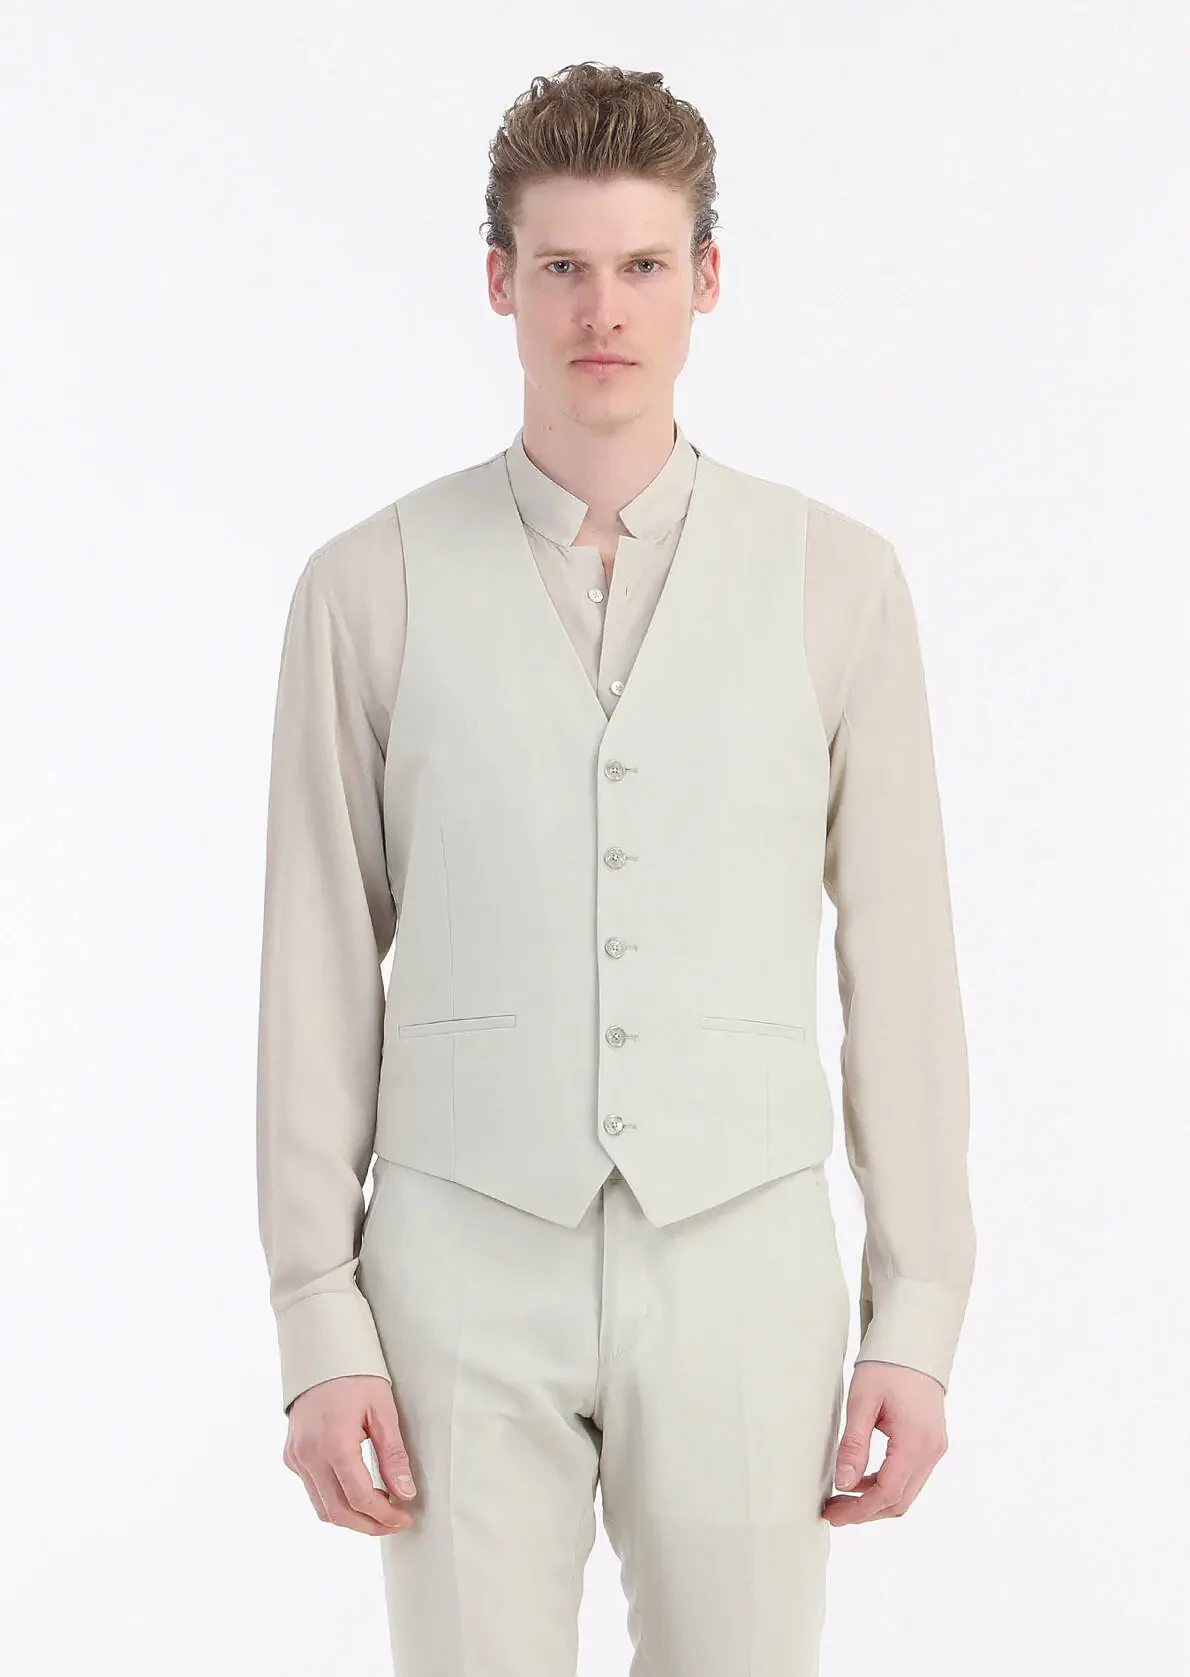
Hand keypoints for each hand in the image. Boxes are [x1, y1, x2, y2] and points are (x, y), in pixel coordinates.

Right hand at [283, 1374, 418, 1534]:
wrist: (321, 1354)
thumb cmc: (356, 1377)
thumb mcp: (383, 1411)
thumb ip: (393, 1456)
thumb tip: (405, 1494)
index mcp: (334, 1444)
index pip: (360, 1498)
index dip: (385, 1516)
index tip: (405, 1517)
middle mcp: (309, 1456)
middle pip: (338, 1512)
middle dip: (368, 1524)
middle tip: (394, 1522)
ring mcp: (296, 1457)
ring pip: (322, 1507)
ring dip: (351, 1516)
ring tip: (378, 1510)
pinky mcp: (291, 1456)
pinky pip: (312, 1489)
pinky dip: (334, 1499)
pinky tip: (356, 1490)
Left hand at [822, 1360, 947, 1524]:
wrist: (913, 1345)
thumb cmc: (886, 1367)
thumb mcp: (862, 1402)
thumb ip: (854, 1444)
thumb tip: (844, 1483)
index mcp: (915, 1442)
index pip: (887, 1493)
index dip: (859, 1510)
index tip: (833, 1514)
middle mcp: (931, 1451)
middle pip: (898, 1501)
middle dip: (865, 1511)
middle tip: (833, 1511)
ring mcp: (934, 1449)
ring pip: (905, 1493)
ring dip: (875, 1500)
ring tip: (842, 1498)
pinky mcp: (931, 1445)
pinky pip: (910, 1478)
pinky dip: (886, 1485)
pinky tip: (861, 1479)